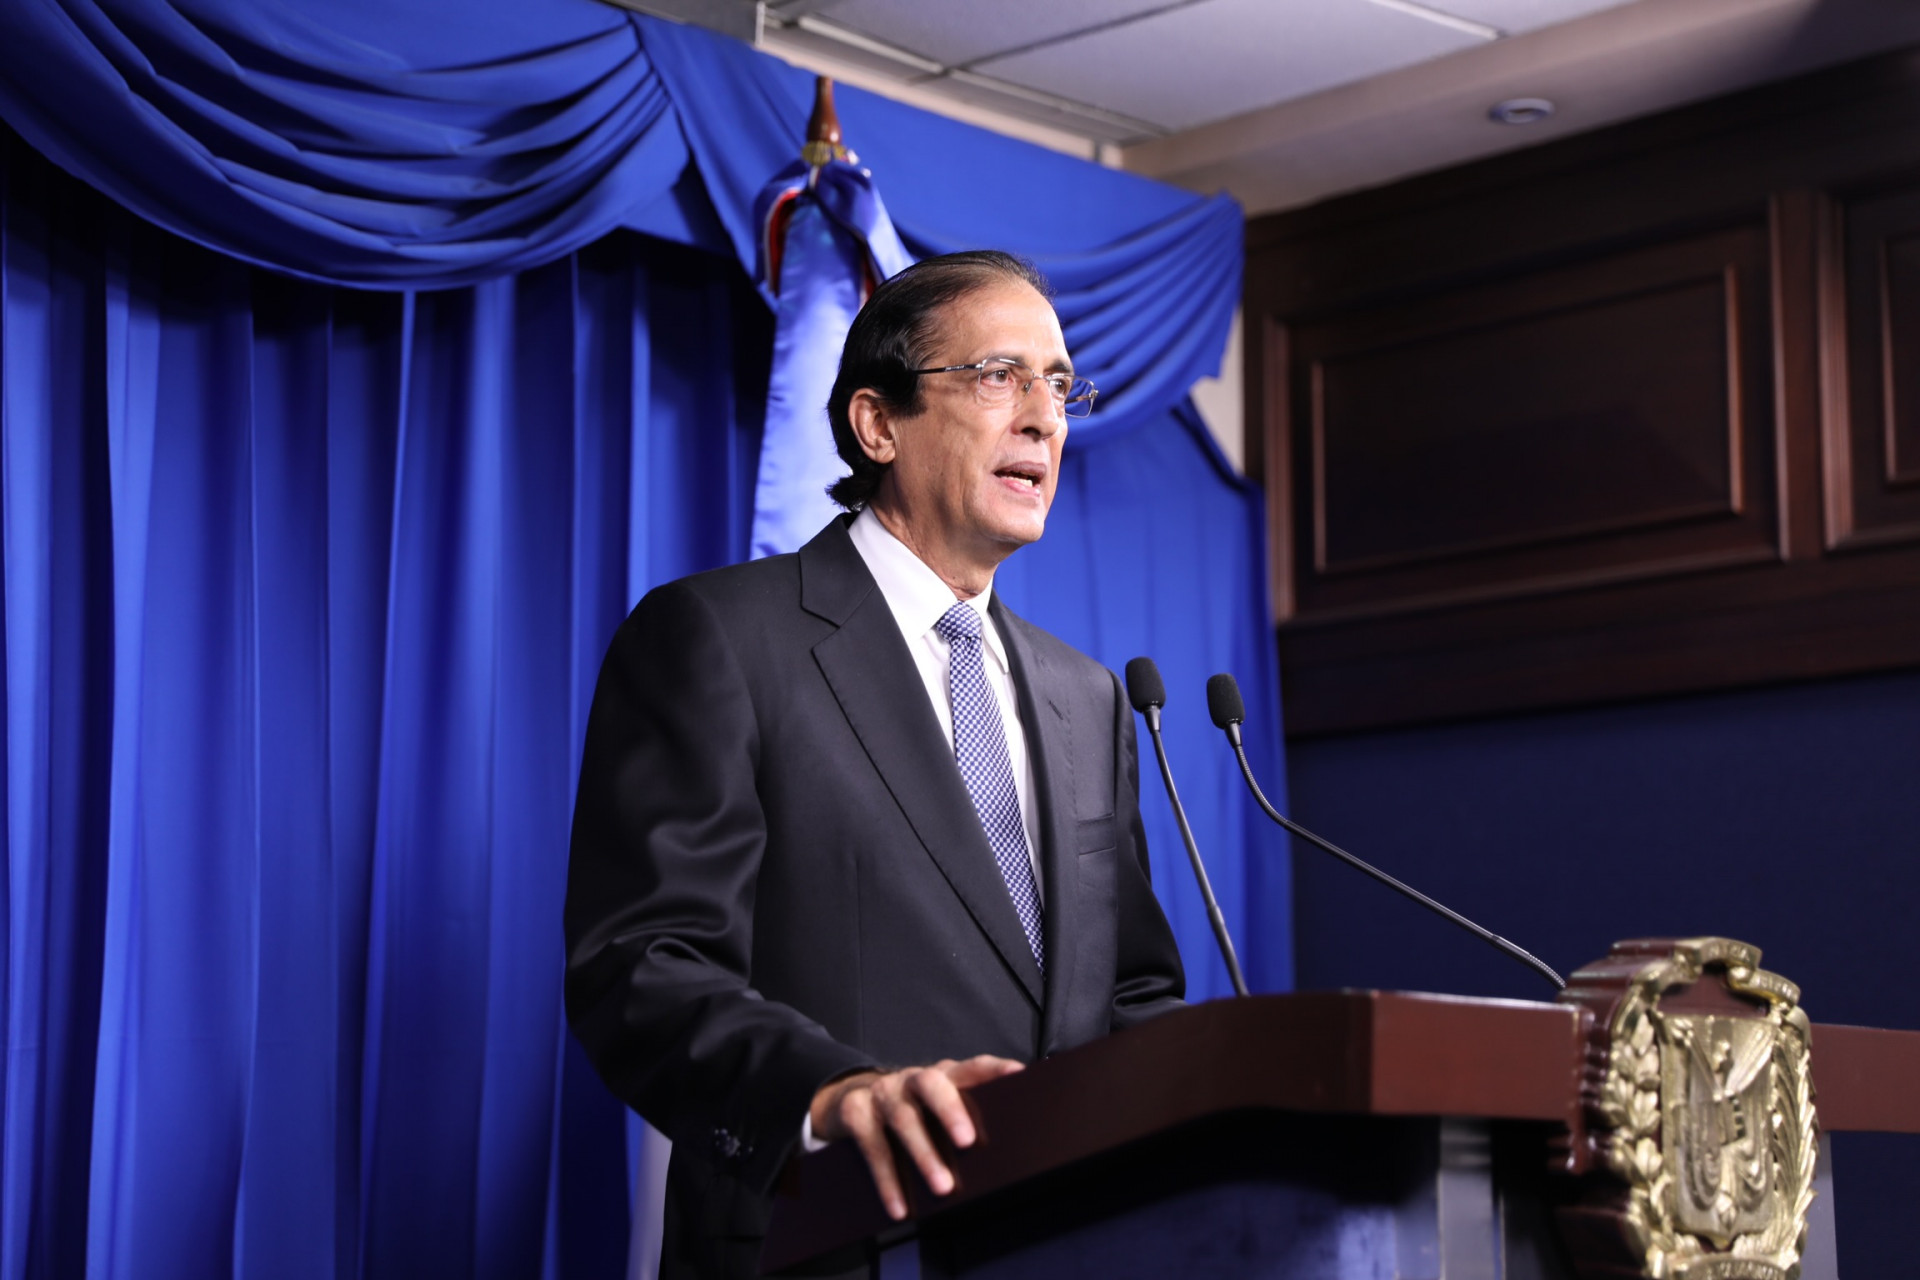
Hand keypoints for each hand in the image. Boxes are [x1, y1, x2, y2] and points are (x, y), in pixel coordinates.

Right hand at [809, 1055, 1024, 1219]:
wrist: (849, 1100)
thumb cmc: (913, 1111)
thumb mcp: (939, 1107)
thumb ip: (967, 1116)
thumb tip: (1012, 1147)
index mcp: (942, 1076)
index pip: (972, 1066)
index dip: (994, 1069)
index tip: (1017, 1075)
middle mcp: (912, 1079)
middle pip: (932, 1084)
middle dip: (950, 1110)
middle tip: (967, 1142)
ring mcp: (882, 1093)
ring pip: (903, 1118)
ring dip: (923, 1154)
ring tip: (942, 1188)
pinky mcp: (855, 1112)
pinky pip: (872, 1147)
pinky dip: (887, 1180)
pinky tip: (899, 1207)